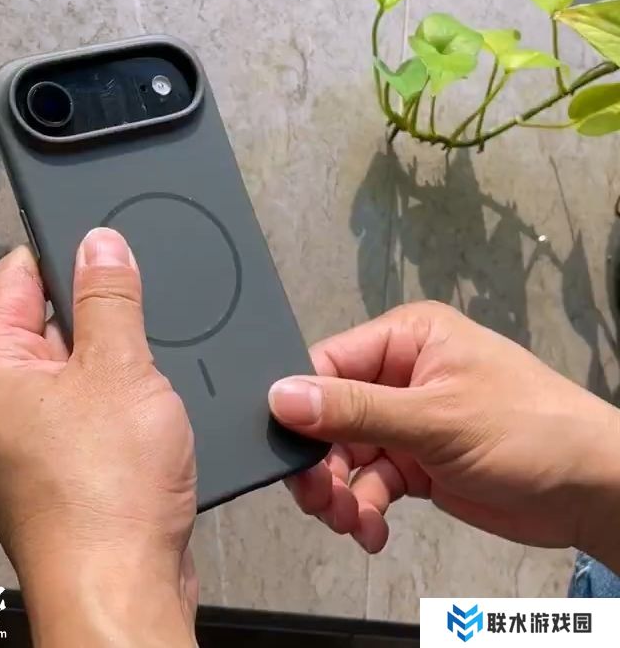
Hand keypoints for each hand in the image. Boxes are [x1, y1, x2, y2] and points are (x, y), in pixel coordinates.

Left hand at [0, 228, 196, 647]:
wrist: (124, 583)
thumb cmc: (106, 496)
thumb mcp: (121, 369)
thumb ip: (109, 298)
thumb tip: (101, 245)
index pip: (15, 276)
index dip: (63, 254)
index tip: (104, 247)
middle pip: (47, 322)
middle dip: (99, 316)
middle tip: (138, 328)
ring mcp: (30, 435)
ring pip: (77, 367)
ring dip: (116, 362)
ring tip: (143, 385)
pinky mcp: (63, 461)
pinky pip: (90, 406)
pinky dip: (120, 398)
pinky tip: (146, 414)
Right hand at [269, 302, 619, 570]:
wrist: (590, 491)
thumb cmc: (528, 432)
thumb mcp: (436, 418)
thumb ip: (356, 410)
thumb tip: (281, 397)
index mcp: (406, 340)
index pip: (329, 363)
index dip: (301, 405)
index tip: (285, 448)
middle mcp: (399, 375)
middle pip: (331, 415)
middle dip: (322, 462)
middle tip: (320, 501)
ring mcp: (406, 420)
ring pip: (346, 454)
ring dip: (342, 492)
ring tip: (353, 522)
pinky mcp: (414, 460)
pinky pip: (370, 481)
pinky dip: (365, 508)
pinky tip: (373, 530)